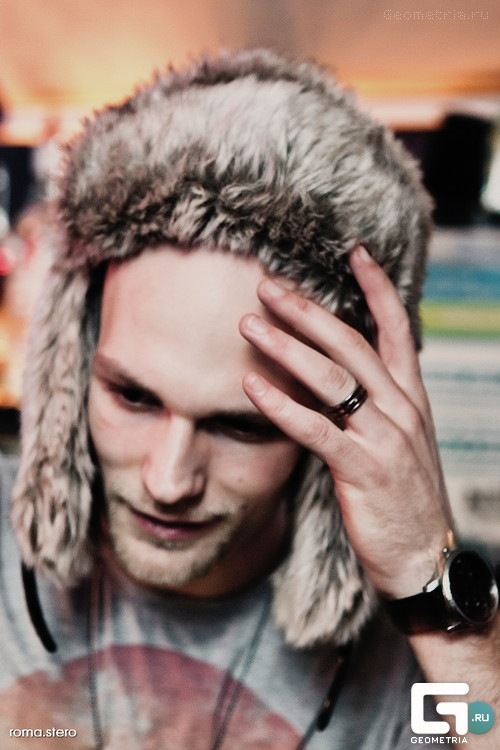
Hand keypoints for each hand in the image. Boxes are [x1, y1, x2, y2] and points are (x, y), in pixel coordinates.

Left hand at [239, 245, 453, 597]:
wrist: (425, 559)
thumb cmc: (403, 498)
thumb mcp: (398, 441)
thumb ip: (373, 403)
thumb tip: (337, 373)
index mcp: (412, 398)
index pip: (397, 329)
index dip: (377, 288)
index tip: (354, 253)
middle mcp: (402, 409)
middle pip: (352, 344)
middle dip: (308, 311)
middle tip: (268, 286)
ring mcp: (385, 439)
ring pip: (331, 379)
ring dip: (286, 347)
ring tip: (248, 324)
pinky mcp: (363, 471)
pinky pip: (316, 430)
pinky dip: (281, 405)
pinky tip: (251, 386)